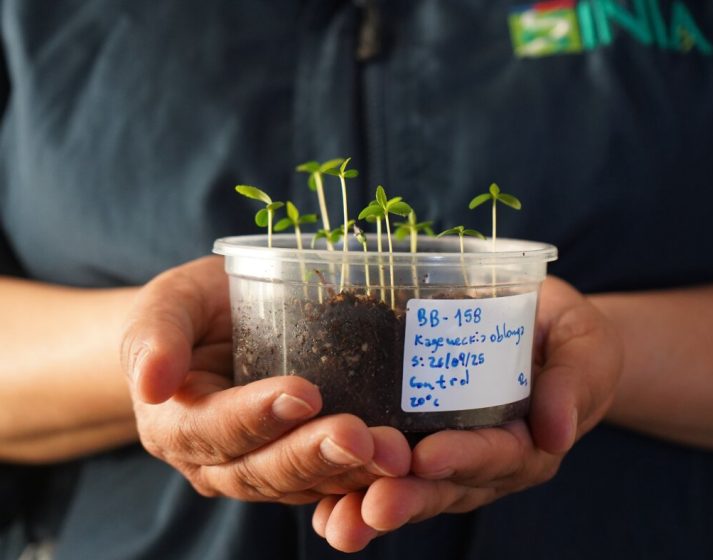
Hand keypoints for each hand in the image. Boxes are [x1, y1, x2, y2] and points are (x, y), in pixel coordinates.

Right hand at [120, 256, 410, 502]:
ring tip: (393, 453)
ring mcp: (260, 468)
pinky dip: (363, 477)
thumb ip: (154, 335)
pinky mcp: (300, 466)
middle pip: (263, 469)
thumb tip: (149, 381)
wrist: (217, 329)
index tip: (304, 393)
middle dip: (314, 454)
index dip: (257, 417)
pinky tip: (400, 464)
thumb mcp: (167, 304)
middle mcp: (217, 461)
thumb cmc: (191, 311)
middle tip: (361, 437)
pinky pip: (328, 483)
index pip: (215, 430)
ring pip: (302, 484)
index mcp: (177, 426)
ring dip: (349, 472)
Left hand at [311, 276, 622, 550]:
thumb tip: (558, 432)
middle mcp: (486, 462)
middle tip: (373, 506)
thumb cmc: (566, 334)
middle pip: (448, 486)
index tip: (429, 457)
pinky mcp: (417, 445)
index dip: (465, 457)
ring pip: (413, 489)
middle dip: (411, 498)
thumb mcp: (586, 346)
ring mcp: (449, 458)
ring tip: (338, 520)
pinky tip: (320, 505)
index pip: (498, 455)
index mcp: (529, 442)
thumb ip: (576, 381)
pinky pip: (387, 473)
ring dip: (373, 505)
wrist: (542, 330)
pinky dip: (353, 491)